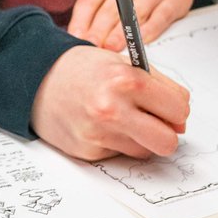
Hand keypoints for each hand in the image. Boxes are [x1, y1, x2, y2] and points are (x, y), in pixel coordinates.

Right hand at [31, 45, 189, 160]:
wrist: (36, 79)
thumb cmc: (82, 69)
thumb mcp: (122, 63)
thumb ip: (159, 86)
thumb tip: (181, 121)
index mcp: (126, 80)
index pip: (179, 109)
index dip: (176, 110)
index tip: (168, 107)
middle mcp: (112, 109)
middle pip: (168, 142)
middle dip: (166, 133)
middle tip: (154, 122)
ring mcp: (98, 133)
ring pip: (145, 152)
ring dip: (140, 139)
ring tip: (121, 119)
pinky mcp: (87, 151)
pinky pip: (120, 154)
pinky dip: (117, 142)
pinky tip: (101, 125)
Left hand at [67, 0, 192, 49]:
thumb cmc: (136, 3)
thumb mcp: (112, 5)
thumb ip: (95, 18)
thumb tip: (77, 39)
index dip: (82, 20)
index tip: (77, 38)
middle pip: (112, 6)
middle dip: (100, 29)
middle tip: (93, 47)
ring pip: (136, 10)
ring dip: (123, 32)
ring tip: (113, 47)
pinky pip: (162, 14)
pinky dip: (151, 29)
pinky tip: (142, 41)